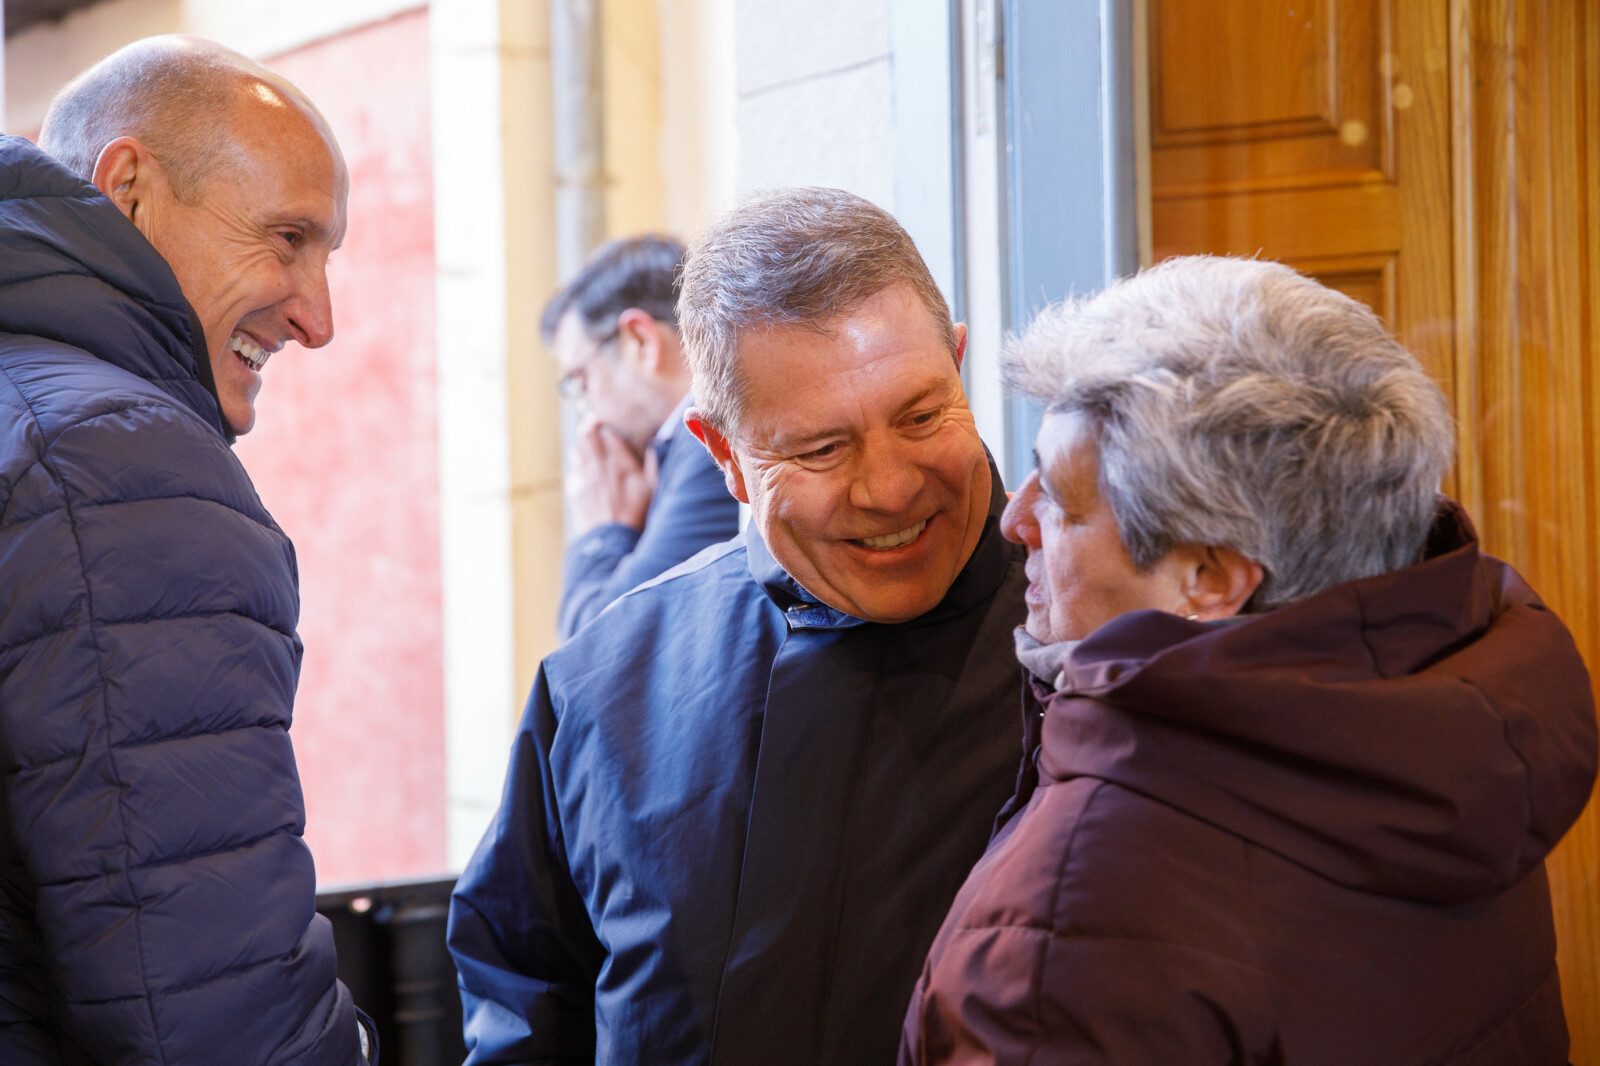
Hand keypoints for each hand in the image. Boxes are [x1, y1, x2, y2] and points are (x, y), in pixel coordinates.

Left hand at [567, 417, 658, 534]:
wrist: (614, 539)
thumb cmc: (638, 514)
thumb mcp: (653, 487)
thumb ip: (654, 462)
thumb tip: (657, 442)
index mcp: (620, 461)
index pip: (607, 431)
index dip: (608, 428)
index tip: (611, 430)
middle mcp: (600, 465)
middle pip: (587, 435)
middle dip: (592, 431)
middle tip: (598, 434)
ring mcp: (586, 477)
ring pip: (577, 450)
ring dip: (584, 448)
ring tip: (593, 454)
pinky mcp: (577, 491)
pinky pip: (574, 472)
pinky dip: (579, 471)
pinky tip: (588, 477)